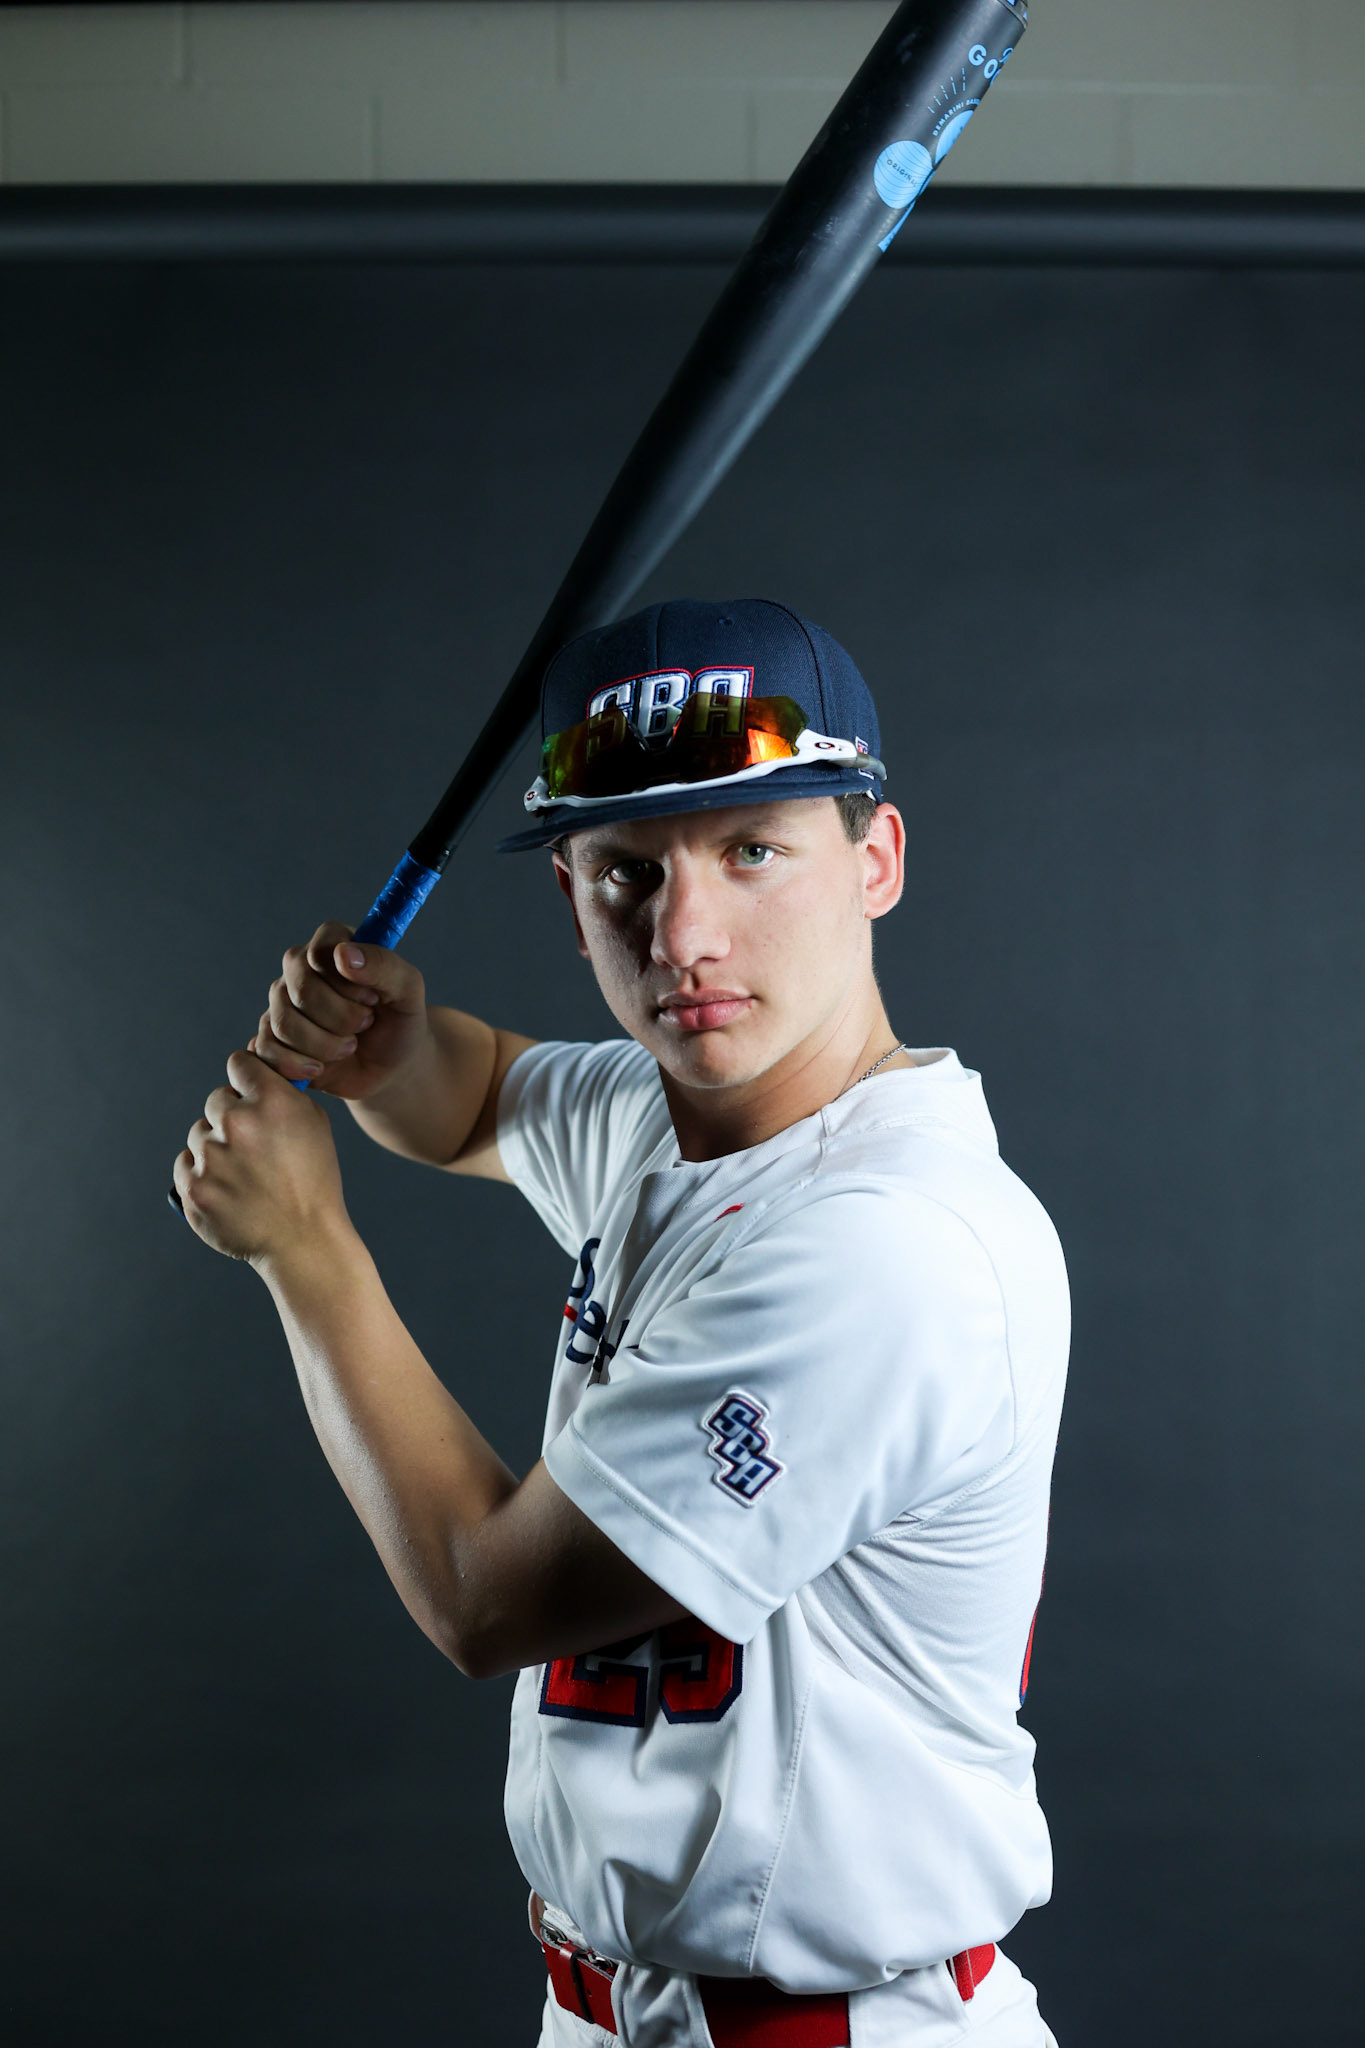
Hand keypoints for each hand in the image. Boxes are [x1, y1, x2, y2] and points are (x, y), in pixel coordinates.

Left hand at [173, 1048, 349, 1264]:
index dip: (246, 1079)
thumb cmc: (313, 1181)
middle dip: (232, 1117)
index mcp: (272, 1101)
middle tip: (253, 1147)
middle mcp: (238, 1123)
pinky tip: (228, 1188)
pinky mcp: (192, 1187)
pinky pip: (185, 1164)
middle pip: (216, 1100)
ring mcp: (211, 1157)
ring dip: (216, 1147)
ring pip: (199, 1134)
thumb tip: (254, 1074)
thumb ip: (283, 1093)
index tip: (249, 1094)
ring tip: (244, 1174)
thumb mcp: (314, 1125)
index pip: (239, 1064)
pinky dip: (202, 1173)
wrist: (302, 1241)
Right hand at [253, 923, 429, 1100]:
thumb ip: (383, 965)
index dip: (348, 983)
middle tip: (366, 1024)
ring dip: (326, 1045)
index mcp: (332, 944)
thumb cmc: (400, 1021)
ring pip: (284, 1022)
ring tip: (350, 1046)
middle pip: (301, 989)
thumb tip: (343, 953)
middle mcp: (299, 968)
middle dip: (343, 1018)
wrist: (390, 1068)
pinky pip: (268, 1050)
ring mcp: (281, 1002)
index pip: (320, 951)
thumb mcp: (409, 990)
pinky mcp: (270, 1037)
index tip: (372, 998)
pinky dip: (300, 1065)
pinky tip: (322, 1067)